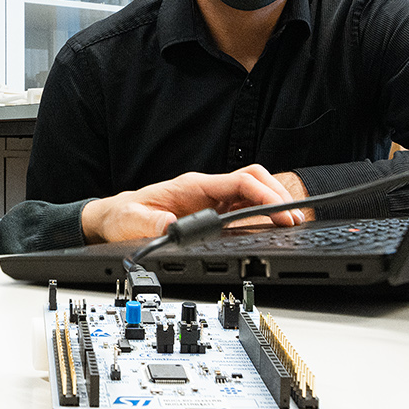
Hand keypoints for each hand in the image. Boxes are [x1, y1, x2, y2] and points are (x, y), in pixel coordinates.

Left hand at [79, 164, 307, 244]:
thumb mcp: (132, 222)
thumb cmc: (123, 216)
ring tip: (292, 223)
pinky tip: (272, 226)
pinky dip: (262, 214)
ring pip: (252, 192)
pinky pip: (244, 207)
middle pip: (253, 180)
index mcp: (192, 186)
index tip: (280, 210)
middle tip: (294, 219)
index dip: (263, 194)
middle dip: (277, 195)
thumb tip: (170, 227)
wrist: (114, 218)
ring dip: (273, 203)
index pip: (238, 181)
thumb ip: (151, 224)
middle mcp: (206, 189)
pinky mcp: (212, 212)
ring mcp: (211, 199)